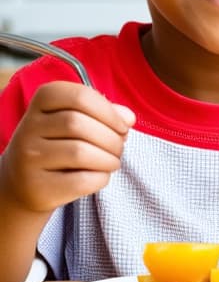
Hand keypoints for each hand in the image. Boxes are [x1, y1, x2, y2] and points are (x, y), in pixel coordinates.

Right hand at [0, 81, 134, 213]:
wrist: (26, 182)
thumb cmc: (61, 144)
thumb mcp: (77, 120)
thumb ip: (104, 113)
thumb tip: (128, 117)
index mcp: (43, 100)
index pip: (80, 96)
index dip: (110, 112)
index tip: (122, 126)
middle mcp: (29, 127)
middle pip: (80, 125)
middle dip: (112, 139)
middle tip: (119, 148)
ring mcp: (28, 157)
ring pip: (81, 153)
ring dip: (109, 159)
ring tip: (111, 162)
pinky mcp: (36, 185)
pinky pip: (81, 180)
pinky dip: (100, 178)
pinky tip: (98, 176)